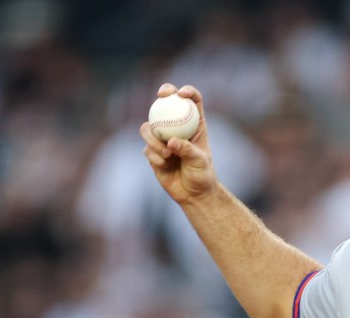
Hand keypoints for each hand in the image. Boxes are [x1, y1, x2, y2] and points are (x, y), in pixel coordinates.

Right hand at [140, 84, 215, 203]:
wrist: (193, 194)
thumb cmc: (202, 175)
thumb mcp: (200, 161)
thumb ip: (187, 150)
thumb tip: (171, 141)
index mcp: (194, 125)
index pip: (192, 101)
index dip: (187, 92)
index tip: (181, 93)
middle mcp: (177, 128)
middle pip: (167, 103)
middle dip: (163, 94)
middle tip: (161, 96)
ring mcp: (163, 138)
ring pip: (150, 127)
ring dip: (154, 138)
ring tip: (166, 152)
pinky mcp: (152, 151)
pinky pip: (147, 148)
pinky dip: (154, 155)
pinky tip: (164, 163)